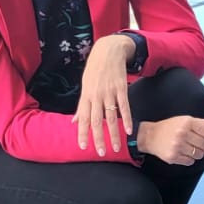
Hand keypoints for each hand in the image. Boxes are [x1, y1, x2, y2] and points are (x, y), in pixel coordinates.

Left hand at [74, 34, 135, 156]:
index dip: (83, 132)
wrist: (108, 51)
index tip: (83, 146)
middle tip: (101, 152)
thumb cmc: (95, 70)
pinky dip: (127, 119)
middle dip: (99, 138)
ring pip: (111, 117)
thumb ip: (81, 106)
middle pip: (97, 120)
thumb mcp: (85, 86)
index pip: (83, 118)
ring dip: (114, 134)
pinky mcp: (121, 89)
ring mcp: (109, 92)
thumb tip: (74, 121)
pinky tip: (129, 131)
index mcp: (86, 96)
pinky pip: (124, 106)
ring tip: (116, 148)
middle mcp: (97, 96)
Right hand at [136, 115, 203, 166]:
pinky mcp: (173, 157)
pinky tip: (182, 152)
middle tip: (195, 142)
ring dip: (197, 153)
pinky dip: (189, 159)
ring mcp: (177, 146)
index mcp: (188, 122)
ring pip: (200, 155)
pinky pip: (190, 162)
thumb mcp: (190, 121)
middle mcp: (182, 133)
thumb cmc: (173, 127)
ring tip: (188, 147)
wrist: (150, 136)